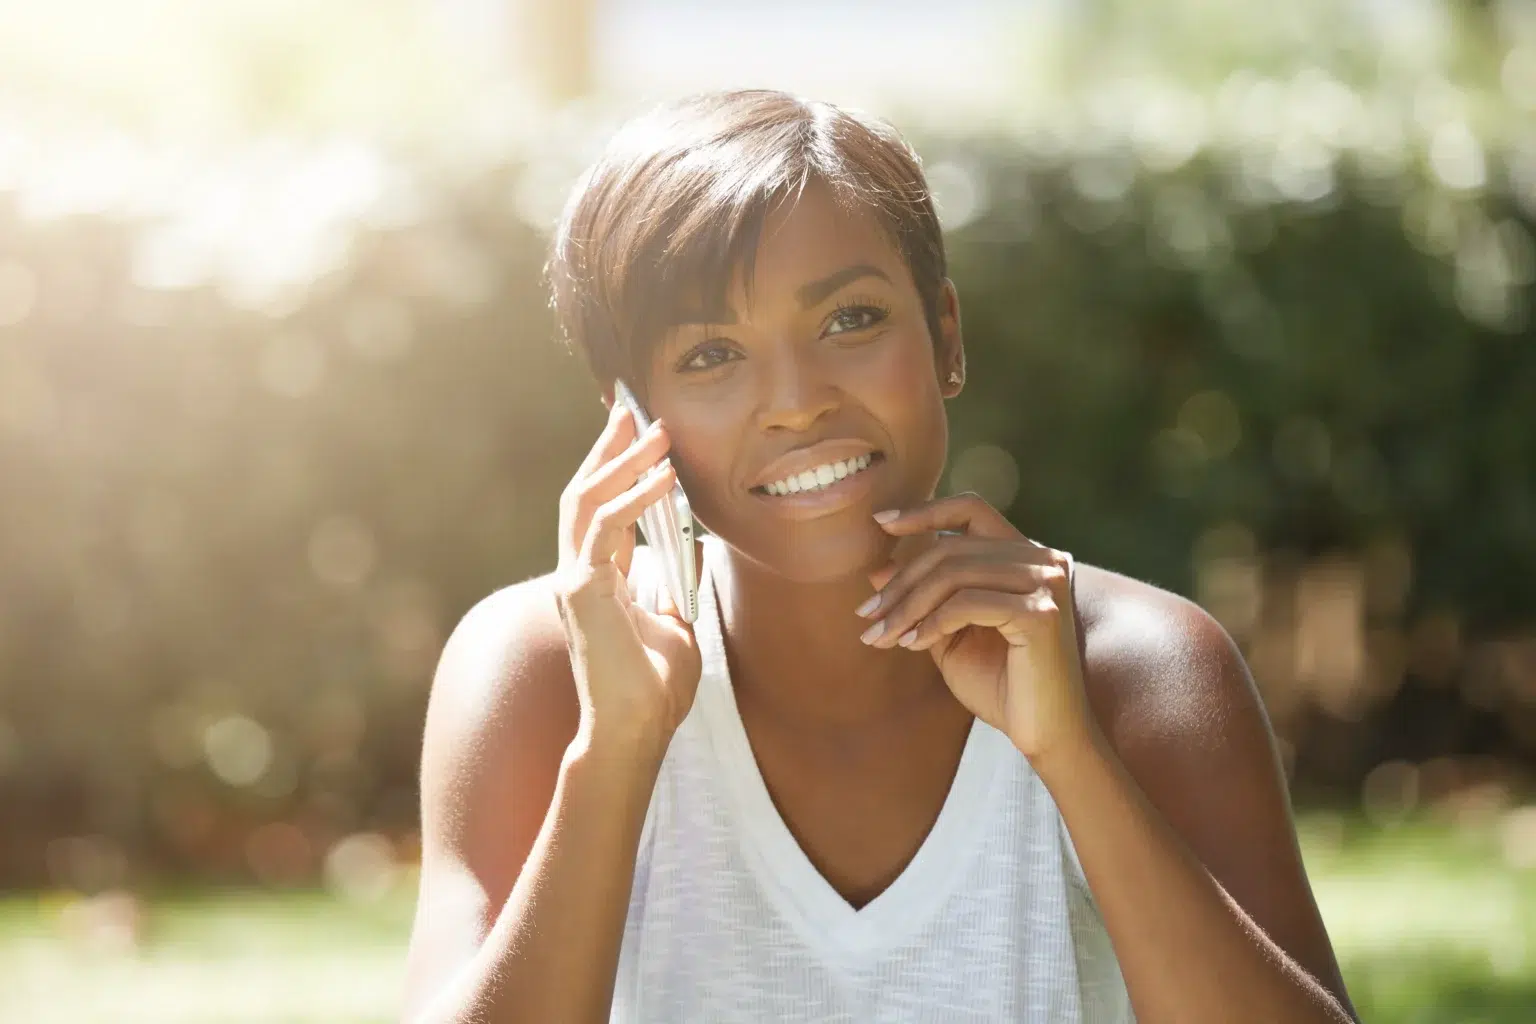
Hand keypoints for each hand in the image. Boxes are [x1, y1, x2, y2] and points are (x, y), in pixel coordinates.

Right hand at [553, 402, 701, 752]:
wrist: (635, 731)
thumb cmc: (653, 689)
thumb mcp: (676, 626)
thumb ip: (675, 588)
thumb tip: (694, 555)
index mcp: (595, 579)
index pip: (598, 509)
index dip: (613, 468)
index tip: (634, 433)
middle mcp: (576, 573)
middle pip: (581, 492)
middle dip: (607, 448)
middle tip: (632, 409)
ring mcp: (573, 580)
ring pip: (586, 500)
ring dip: (621, 461)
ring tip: (654, 432)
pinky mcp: (581, 590)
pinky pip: (606, 528)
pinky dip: (635, 497)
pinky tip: (665, 478)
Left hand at [857, 494, 1100, 767]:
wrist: (1045, 735)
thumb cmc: (1001, 686)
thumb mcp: (951, 635)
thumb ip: (924, 600)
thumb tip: (878, 570)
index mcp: (1025, 557)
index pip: (972, 510)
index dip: (925, 511)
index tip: (881, 523)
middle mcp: (1042, 560)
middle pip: (951, 548)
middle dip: (900, 582)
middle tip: (866, 615)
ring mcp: (1046, 583)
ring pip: (954, 573)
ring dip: (907, 605)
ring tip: (881, 635)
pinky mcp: (1040, 614)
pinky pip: (966, 604)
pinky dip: (932, 623)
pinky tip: (913, 645)